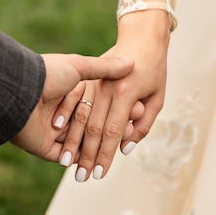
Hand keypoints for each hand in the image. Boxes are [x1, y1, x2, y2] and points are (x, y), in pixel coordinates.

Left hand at [10, 53, 133, 160]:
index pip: (96, 106)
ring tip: (119, 147)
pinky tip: (100, 160)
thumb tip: (130, 63)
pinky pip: (66, 157)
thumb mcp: (79, 67)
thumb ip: (104, 68)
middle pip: (91, 127)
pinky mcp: (44, 148)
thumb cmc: (48, 75)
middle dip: (111, 131)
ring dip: (98, 147)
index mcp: (65, 93)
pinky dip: (81, 158)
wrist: (19, 91)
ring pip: (80, 144)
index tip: (138, 109)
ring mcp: (51, 132)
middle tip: (131, 130)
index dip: (116, 109)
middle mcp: (58, 112)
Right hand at [53, 10, 169, 180]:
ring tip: (67, 163)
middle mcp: (107, 88)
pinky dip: (65, 116)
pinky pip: (73, 100)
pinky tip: (57, 132)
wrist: (142, 37)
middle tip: (81, 178)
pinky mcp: (86, 78)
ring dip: (73, 141)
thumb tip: (125, 149)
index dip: (105, 154)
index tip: (99, 174)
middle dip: (87, 155)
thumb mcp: (158, 98)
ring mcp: (93, 82)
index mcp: (126, 92)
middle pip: (94, 128)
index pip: (113, 131)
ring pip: (80, 116)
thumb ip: (144, 125)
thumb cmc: (154, 69)